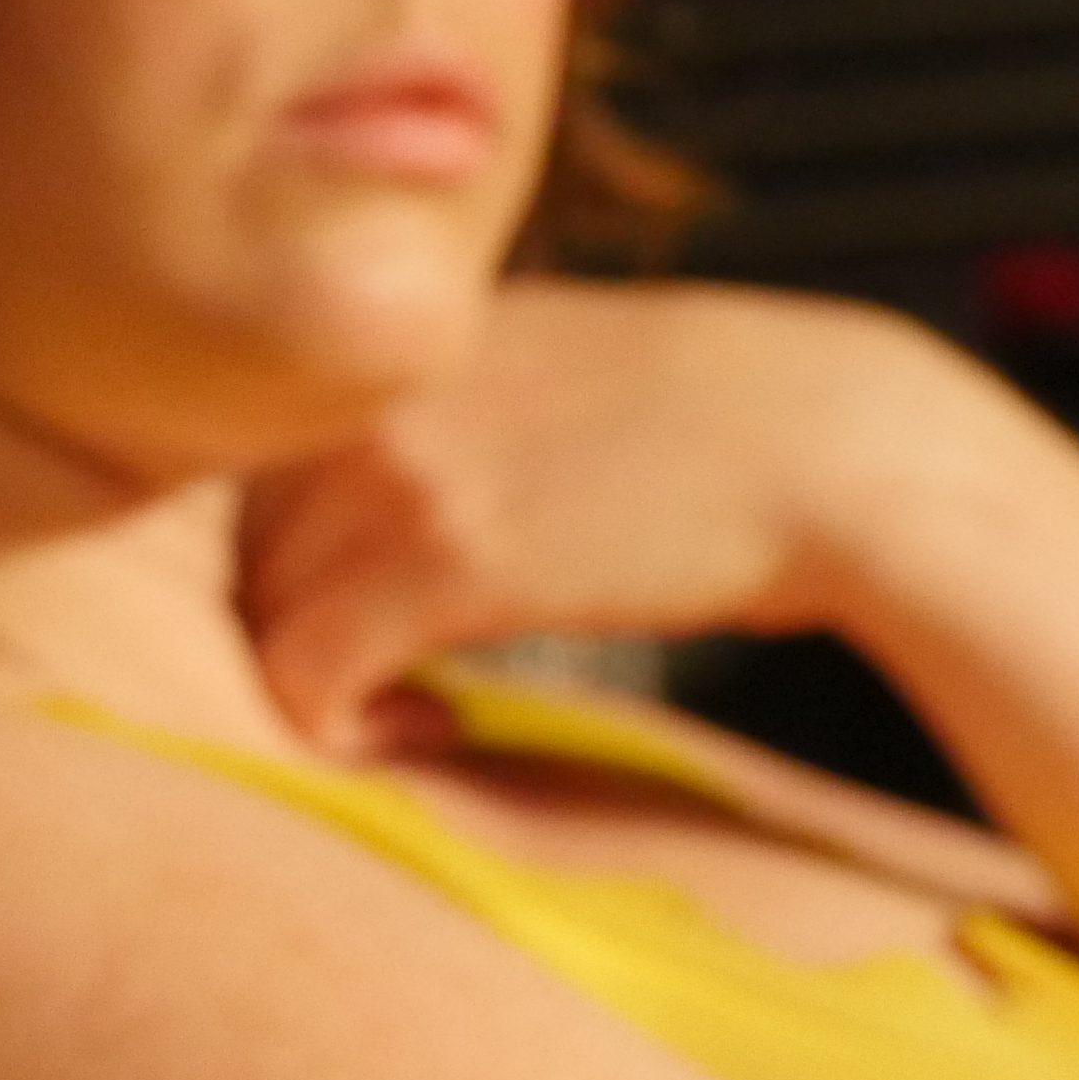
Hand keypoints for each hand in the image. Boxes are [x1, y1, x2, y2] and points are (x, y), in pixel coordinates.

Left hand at [236, 280, 996, 745]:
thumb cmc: (720, 432)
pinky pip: (306, 671)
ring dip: (311, 684)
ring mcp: (399, 467)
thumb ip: (446, 412)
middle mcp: (375, 392)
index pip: (250, 470)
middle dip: (281, 629)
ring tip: (410, 714)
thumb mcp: (555, 371)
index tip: (353, 617)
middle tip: (372, 686)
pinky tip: (434, 732)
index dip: (282, 562)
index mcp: (396, 347)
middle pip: (230, 544)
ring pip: (254, 611)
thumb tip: (374, 497)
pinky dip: (340, 727)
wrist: (847, 448)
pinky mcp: (443, 554)